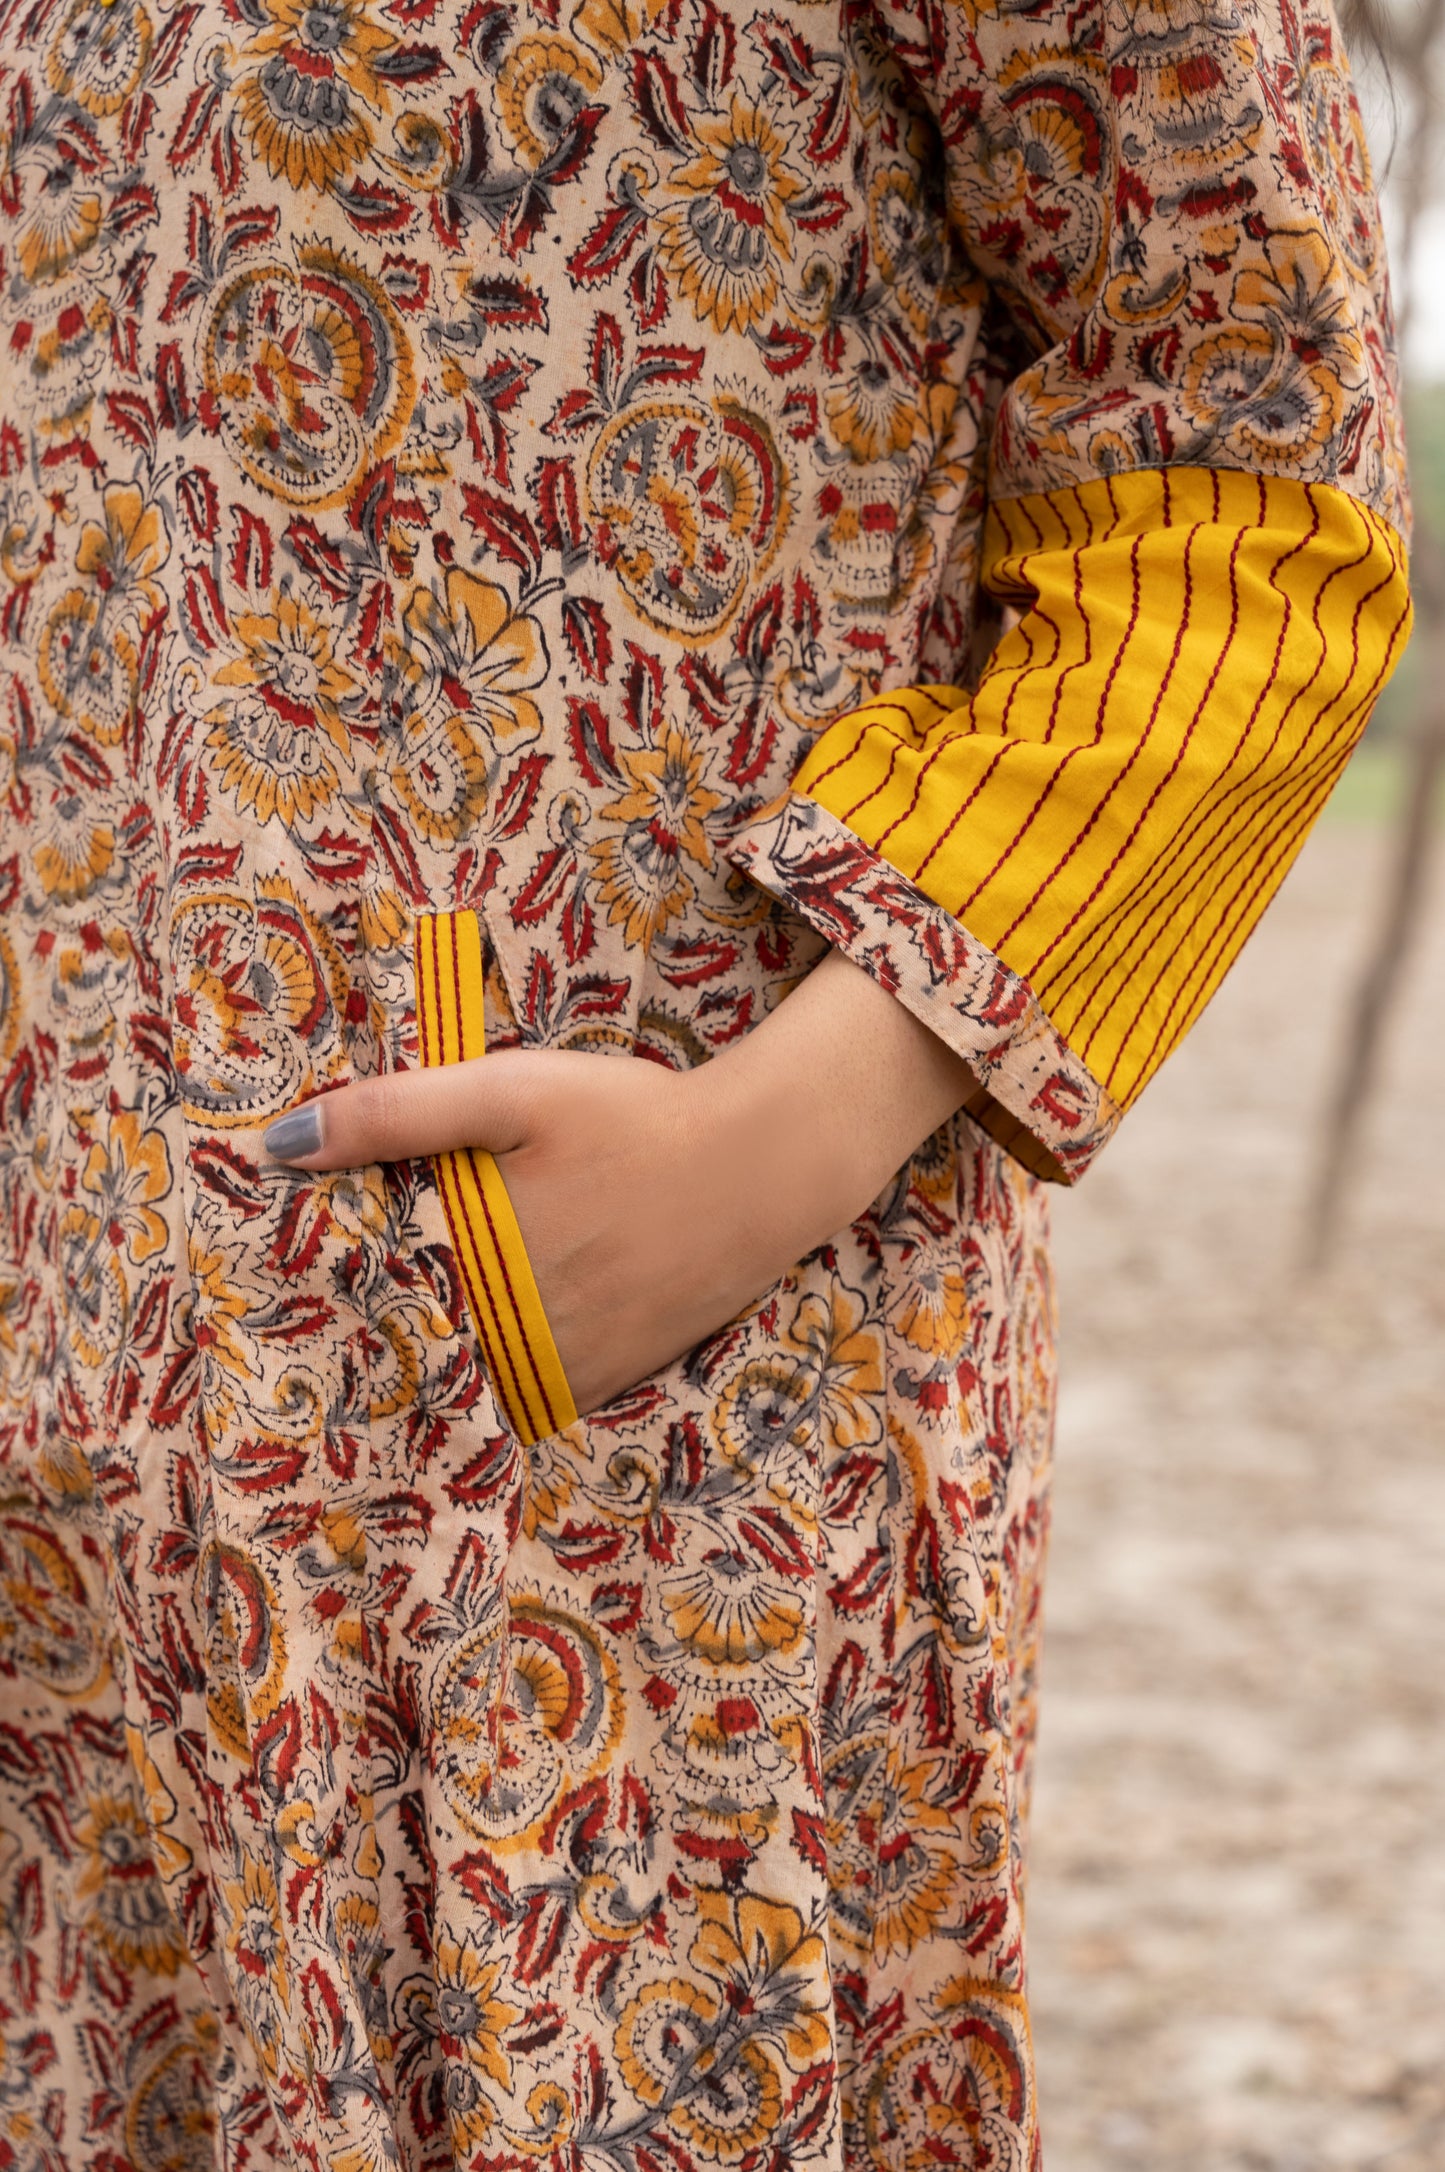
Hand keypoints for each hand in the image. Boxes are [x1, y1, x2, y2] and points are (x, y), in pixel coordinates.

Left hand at [262, 948, 975, 1419]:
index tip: (288, 1313)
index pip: (368, 1320)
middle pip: (416, 1367)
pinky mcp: (614, 1375)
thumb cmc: (633, 1119)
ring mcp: (570, 1367)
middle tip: (332, 1339)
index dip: (325, 1320)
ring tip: (399, 1354)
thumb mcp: (511, 1091)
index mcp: (475, 1270)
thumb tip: (276, 1147)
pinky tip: (490, 1353)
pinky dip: (504, 1386)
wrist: (764, 1164)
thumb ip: (394, 1115)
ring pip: (474, 1394)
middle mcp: (517, 1336)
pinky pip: (534, 1401)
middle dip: (377, 1354)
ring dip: (440, 1377)